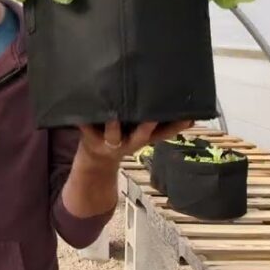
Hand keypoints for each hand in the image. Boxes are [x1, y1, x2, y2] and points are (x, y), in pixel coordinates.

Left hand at [76, 119, 193, 166]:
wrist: (96, 160)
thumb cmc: (124, 136)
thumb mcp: (143, 134)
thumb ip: (160, 123)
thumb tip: (188, 110)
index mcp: (144, 138)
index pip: (165, 133)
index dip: (176, 127)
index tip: (188, 117)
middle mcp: (129, 142)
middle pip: (142, 135)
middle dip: (147, 127)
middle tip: (152, 115)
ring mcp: (109, 141)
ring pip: (113, 133)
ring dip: (114, 124)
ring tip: (114, 114)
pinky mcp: (89, 137)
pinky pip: (85, 127)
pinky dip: (82, 119)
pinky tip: (81, 109)